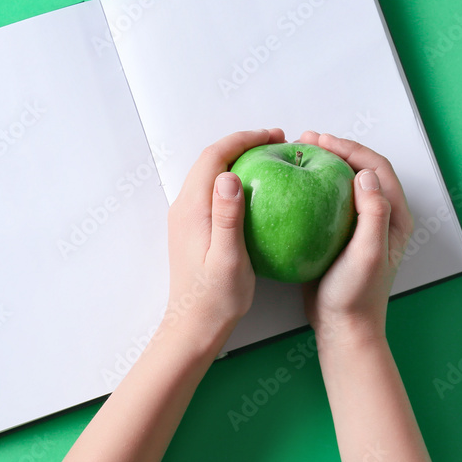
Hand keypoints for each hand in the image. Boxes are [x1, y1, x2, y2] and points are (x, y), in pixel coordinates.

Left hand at [161, 128, 286, 349]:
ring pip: (210, 173)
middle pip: (211, 159)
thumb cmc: (216, 298)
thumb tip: (229, 176)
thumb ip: (227, 216)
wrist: (193, 326)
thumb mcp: (228, 258)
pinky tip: (258, 190)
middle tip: (277, 142)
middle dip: (243, 143)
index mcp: (192, 209)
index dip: (244, 139)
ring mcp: (186, 217)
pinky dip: (234, 179)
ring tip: (271, 159)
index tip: (274, 136)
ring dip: (238, 159)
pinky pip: (212, 191)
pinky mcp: (192, 228)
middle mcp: (184, 207)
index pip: (215, 157)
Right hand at [298, 131, 413, 345]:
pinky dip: (312, 187)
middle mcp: (380, 216)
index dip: (351, 148)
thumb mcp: (367, 254)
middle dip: (335, 149)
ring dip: (322, 165)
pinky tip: (291, 187)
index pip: (376, 168)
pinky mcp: (340, 235)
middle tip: (306, 139)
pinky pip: (327, 201)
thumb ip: (372, 214)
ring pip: (343, 183)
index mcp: (394, 217)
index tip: (322, 140)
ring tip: (298, 154)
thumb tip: (364, 175)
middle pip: (360, 169)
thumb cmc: (357, 295)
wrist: (344, 328)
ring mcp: (359, 225)